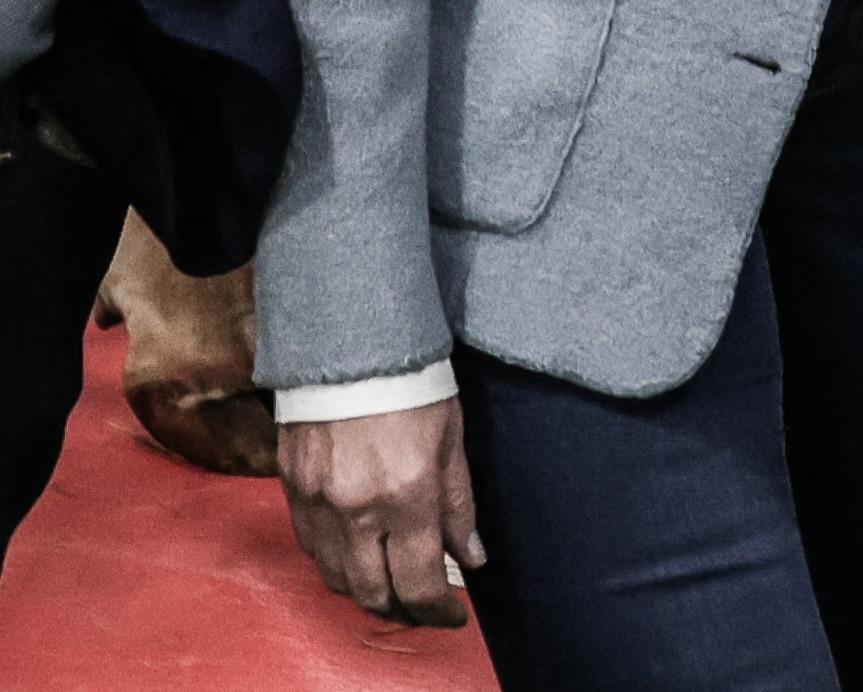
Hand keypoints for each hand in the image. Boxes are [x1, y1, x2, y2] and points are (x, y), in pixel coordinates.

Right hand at [281, 401, 480, 626]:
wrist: (350, 344)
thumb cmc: (413, 386)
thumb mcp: (452, 441)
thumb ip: (459, 505)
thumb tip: (471, 557)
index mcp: (406, 494)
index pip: (420, 580)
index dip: (438, 610)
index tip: (454, 616)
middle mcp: (357, 508)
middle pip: (373, 593)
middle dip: (403, 610)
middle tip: (425, 607)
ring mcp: (318, 503)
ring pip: (337, 579)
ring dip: (367, 592)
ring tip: (394, 585)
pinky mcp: (292, 491)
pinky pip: (311, 549)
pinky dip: (336, 563)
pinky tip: (358, 554)